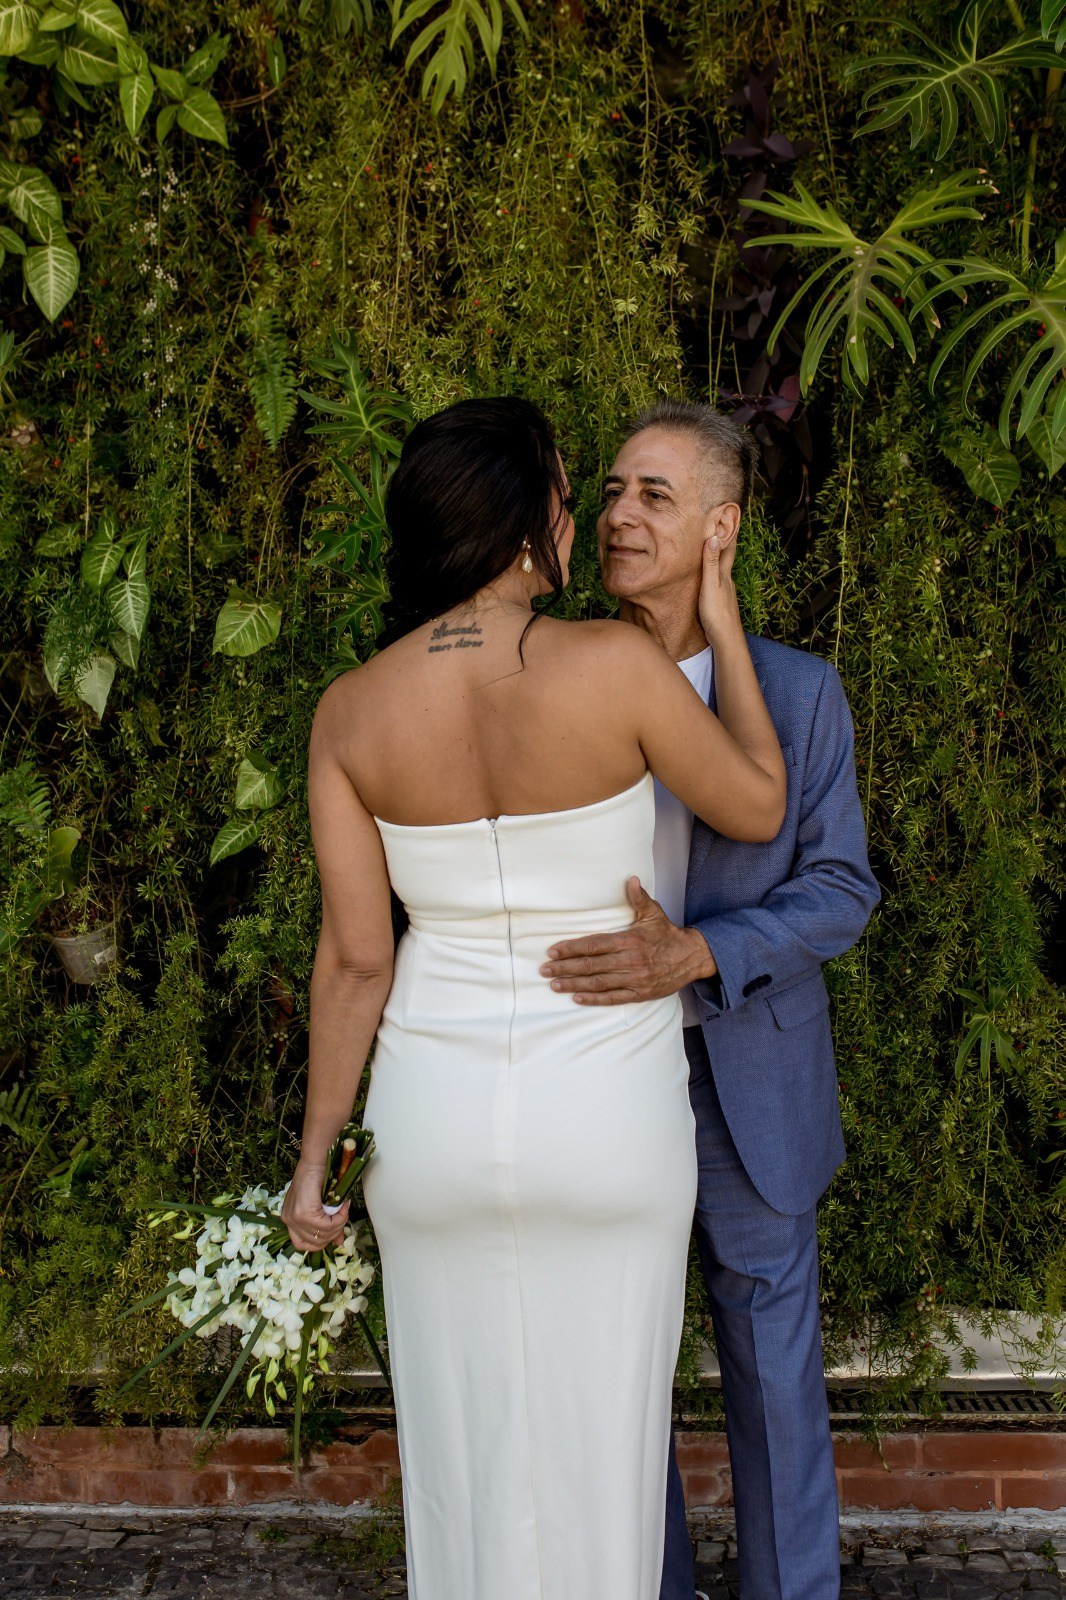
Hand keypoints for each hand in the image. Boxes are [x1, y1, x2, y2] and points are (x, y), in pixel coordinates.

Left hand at [281, 1158, 349, 1253]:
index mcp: (289, 1219)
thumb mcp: (320, 1205)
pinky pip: (327, 1226)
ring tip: (343, 1209)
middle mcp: (289, 1221)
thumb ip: (326, 1225)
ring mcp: (295, 1219)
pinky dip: (339, 1219)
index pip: (302, 1244)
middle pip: (314, 1242)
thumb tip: (338, 1242)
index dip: (320, 1242)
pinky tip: (342, 1207)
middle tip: (342, 1218)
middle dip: (332, 1233)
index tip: (334, 1235)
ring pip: (323, 1235)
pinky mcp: (304, 1214)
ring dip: (338, 1224)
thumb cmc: (317, 1178)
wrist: (316, 1161)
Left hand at [539, 877, 716, 1004]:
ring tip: (555, 985)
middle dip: (565, 968)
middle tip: (545, 970)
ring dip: (573, 984)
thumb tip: (631, 879)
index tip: (553, 951)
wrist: (692, 958)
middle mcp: (629, 961)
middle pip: (590, 965)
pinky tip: (577, 997)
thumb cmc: (668, 935)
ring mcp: (634, 979)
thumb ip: (639, 898)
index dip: (571, 948)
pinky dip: (594, 999)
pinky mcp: (639, 993)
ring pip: (598, 983)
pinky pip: (612, 998)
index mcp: (629, 940)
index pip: (594, 945)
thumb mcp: (654, 914)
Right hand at [698, 533, 741, 650]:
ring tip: (713, 544)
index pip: (728, 547)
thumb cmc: (718, 614)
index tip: (730, 515)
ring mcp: (725, 591)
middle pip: (726, 555)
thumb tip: (713, 537)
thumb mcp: (711, 586)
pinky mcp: (720, 601)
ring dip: (718, 555)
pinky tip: (709, 574)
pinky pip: (716, 579)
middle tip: (721, 524)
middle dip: (724, 540)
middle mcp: (727, 580)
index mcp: (725, 574)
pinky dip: (713, 570)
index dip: (730, 531)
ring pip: (722, 567)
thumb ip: (711, 563)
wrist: (726, 640)